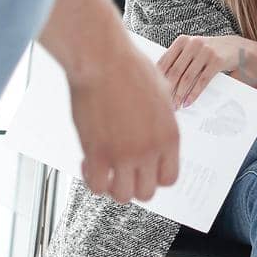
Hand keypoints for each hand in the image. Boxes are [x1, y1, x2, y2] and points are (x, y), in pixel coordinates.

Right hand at [69, 40, 178, 203]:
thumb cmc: (130, 69)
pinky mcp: (97, 153)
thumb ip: (163, 119)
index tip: (143, 171)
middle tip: (120, 173)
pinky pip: (96, 186)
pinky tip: (87, 163)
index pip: (169, 178)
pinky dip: (91, 180)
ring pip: (122, 195)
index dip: (154, 178)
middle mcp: (150, 150)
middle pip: (146, 192)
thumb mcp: (162, 94)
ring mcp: (124, 155)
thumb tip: (159, 127)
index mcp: (170, 137)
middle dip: (132, 185)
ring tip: (103, 171)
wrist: (104, 60)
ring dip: (112, 187)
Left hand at [159, 34, 256, 106]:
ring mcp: (205, 51)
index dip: (158, 78)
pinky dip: (194, 94)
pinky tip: (188, 102)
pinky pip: (202, 81)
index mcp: (182, 41)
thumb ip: (178, 59)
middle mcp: (193, 44)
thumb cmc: (208, 52)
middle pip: (175, 71)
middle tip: (164, 103)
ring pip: (188, 77)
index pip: (165, 61)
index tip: (154, 91)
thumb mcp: (192, 50)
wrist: (235, 48)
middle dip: (168, 89)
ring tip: (176, 105)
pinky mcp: (216, 61)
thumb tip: (159, 80)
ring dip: (180, 94)